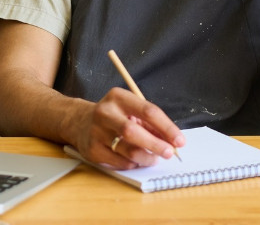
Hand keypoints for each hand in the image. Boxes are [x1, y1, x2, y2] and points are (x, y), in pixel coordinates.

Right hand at [68, 87, 184, 169]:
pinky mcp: (92, 150)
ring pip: (127, 150)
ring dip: (146, 158)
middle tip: (170, 153)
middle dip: (156, 144)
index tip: (180, 140)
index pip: (148, 111)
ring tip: (154, 158)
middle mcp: (105, 112)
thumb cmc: (114, 116)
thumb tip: (173, 142)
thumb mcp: (130, 110)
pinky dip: (133, 163)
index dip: (167, 127)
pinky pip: (119, 162)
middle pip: (133, 131)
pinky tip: (136, 160)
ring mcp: (96, 132)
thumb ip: (151, 124)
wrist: (79, 122)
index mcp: (118, 97)